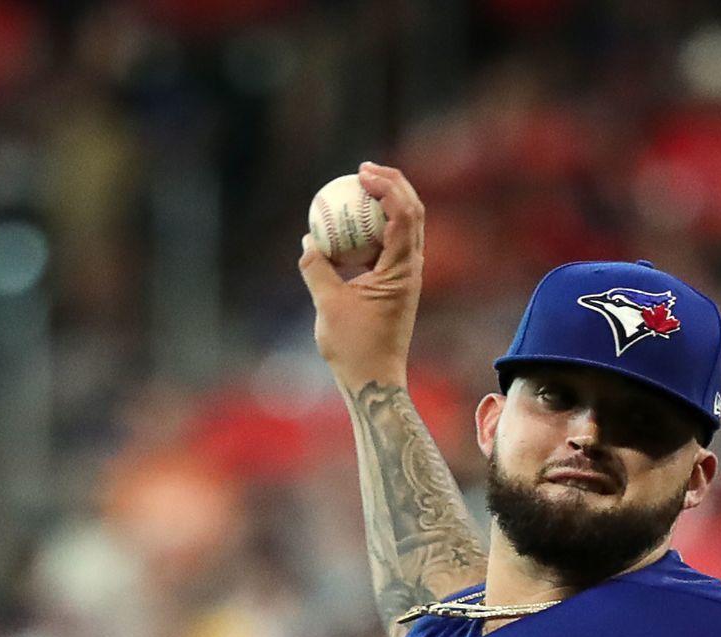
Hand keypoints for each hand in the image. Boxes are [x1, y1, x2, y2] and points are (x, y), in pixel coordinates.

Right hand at [298, 161, 424, 390]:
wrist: (375, 381)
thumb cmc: (354, 347)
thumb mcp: (327, 304)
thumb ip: (316, 268)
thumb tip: (308, 240)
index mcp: (402, 270)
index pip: (403, 215)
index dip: (386, 186)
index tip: (361, 173)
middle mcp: (411, 270)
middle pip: (413, 213)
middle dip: (393, 184)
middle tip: (362, 171)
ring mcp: (407, 278)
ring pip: (404, 229)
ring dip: (386, 204)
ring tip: (357, 189)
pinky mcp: (397, 287)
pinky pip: (388, 248)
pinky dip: (373, 231)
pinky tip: (349, 226)